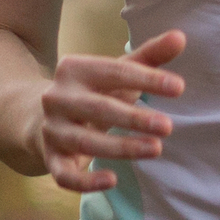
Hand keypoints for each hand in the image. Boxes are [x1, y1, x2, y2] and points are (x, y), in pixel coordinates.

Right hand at [30, 29, 187, 192]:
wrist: (38, 115)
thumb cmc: (92, 91)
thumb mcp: (117, 72)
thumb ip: (148, 57)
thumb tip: (181, 37)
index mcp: (74, 69)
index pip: (114, 72)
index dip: (147, 79)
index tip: (179, 87)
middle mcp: (57, 97)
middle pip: (98, 108)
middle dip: (134, 118)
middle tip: (168, 126)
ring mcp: (52, 129)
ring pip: (85, 142)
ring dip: (121, 147)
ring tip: (156, 149)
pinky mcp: (51, 158)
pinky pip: (64, 174)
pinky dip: (85, 182)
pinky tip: (112, 181)